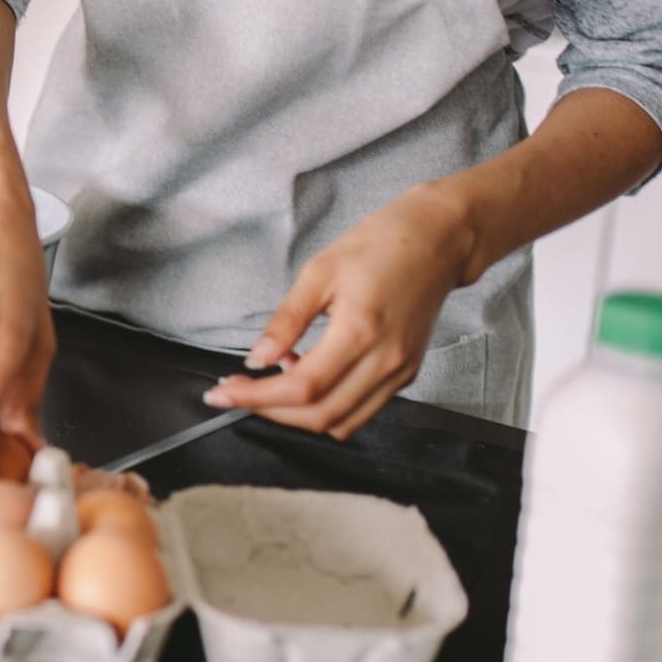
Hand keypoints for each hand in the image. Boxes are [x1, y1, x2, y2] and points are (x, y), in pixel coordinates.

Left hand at [201, 185, 474, 439]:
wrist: (438, 240)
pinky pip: (360, 410)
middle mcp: (385, 361)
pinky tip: (307, 375)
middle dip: (270, 411)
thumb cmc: (381, 245)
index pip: (302, 388)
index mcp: (361, 331)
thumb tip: (256, 358)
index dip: (257, 398)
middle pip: (320, 416)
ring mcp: (400, 372)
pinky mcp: (406, 374)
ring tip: (272, 381)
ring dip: (298, 415)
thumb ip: (286, 321)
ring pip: (341, 422)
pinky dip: (327, 405)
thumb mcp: (319, 271)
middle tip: (237, 390)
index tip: (222, 393)